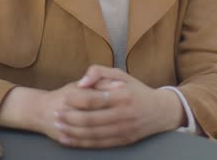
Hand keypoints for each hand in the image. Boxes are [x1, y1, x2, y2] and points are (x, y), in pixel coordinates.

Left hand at [52, 65, 185, 147]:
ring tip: (58, 126)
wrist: (161, 111)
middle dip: (70, 117)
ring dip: (73, 131)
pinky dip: (81, 143)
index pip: (95, 99)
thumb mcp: (120, 74)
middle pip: (91, 119)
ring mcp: (123, 130)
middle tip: (56, 113)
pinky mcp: (123, 141)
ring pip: (93, 134)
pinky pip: (99, 144)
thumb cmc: (136, 90)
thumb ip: (99, 72)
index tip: (64, 97)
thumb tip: (81, 82)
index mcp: (123, 95)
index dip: (77, 99)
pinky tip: (69, 139)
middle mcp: (124, 114)